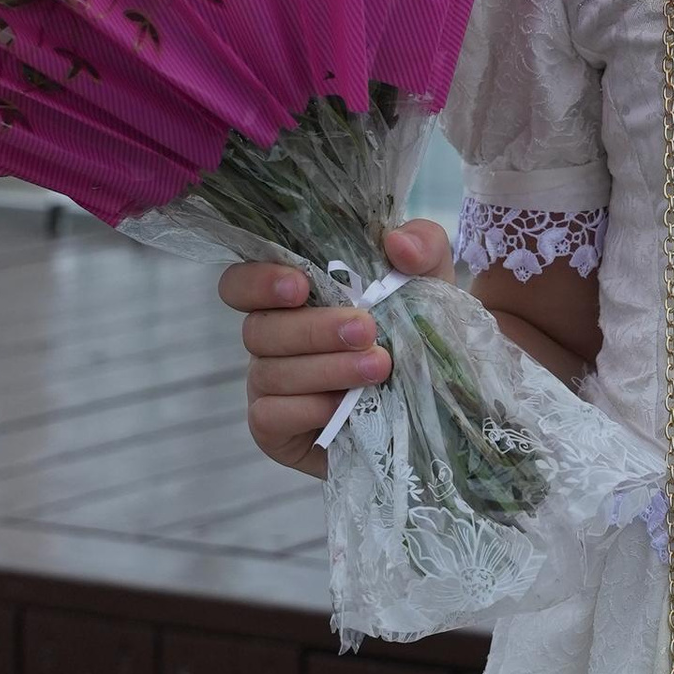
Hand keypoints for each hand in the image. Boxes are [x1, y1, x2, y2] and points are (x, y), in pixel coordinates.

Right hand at [223, 218, 450, 474]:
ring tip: (378, 367)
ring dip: (325, 369)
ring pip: (270, 373)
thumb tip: (397, 242)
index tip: (299, 286)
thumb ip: (422, 245)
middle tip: (366, 330)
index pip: (241, 283)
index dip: (257, 282)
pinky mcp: (274, 430)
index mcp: (290, 296)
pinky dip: (308, 409)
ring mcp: (268, 385)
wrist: (432, 402)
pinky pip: (269, 417)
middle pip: (258, 329)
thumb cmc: (414, 329)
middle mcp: (271, 338)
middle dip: (314, 329)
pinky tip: (344, 407)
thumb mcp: (429, 280)